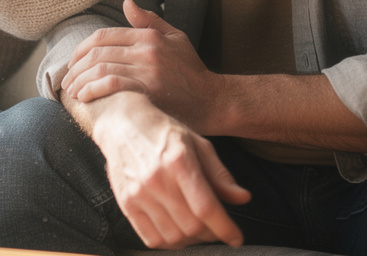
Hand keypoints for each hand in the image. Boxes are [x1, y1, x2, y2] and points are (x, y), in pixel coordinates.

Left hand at [65, 0, 221, 133]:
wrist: (213, 101)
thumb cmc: (193, 71)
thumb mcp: (176, 38)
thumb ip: (150, 21)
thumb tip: (127, 3)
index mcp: (149, 36)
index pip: (103, 36)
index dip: (81, 49)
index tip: (72, 64)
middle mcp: (146, 50)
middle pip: (97, 53)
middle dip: (75, 68)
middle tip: (67, 82)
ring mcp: (147, 70)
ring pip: (100, 69)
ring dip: (80, 81)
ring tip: (72, 93)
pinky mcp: (148, 91)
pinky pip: (111, 86)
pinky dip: (93, 90)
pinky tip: (84, 98)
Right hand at [88, 92, 250, 249]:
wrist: (122, 124)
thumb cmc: (164, 133)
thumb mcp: (198, 144)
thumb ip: (220, 175)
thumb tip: (243, 198)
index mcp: (179, 161)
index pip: (206, 207)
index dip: (225, 228)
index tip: (236, 238)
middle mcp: (157, 180)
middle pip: (191, 226)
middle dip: (211, 234)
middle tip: (217, 229)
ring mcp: (139, 194)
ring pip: (173, 236)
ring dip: (192, 241)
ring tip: (199, 230)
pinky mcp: (126, 204)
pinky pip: (151, 238)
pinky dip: (170, 243)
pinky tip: (178, 232)